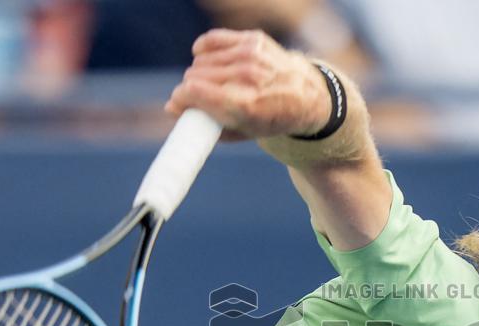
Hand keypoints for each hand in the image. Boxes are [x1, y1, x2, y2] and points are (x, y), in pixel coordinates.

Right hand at [164, 28, 330, 140]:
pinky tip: (206, 59)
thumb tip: (172, 110)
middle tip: (197, 99)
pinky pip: (212, 40)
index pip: (194, 92)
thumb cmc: (271, 118)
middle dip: (190, 89)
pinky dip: (204, 50)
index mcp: (245, 105)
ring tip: (211, 84)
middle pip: (194, 76)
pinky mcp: (252, 40)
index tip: (178, 105)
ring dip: (199, 73)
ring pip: (201, 60)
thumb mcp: (242, 132)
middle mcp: (248, 77)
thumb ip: (206, 124)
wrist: (306, 96)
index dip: (179, 99)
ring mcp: (251, 56)